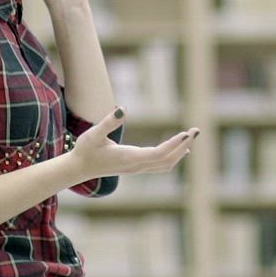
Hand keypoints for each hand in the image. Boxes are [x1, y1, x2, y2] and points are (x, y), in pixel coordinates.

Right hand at [70, 106, 197, 179]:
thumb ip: (108, 122)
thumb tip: (122, 108)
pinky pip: (161, 165)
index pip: (159, 153)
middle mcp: (137, 165)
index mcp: (129, 157)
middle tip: (196, 130)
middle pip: (168, 159)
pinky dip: (174, 157)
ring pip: (166, 164)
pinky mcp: (136, 167)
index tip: (186, 133)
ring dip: (180, 151)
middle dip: (183, 145)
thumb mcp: (93, 134)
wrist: (79, 168)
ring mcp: (137, 168)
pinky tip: (181, 150)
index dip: (174, 144)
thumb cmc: (85, 150)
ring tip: (191, 137)